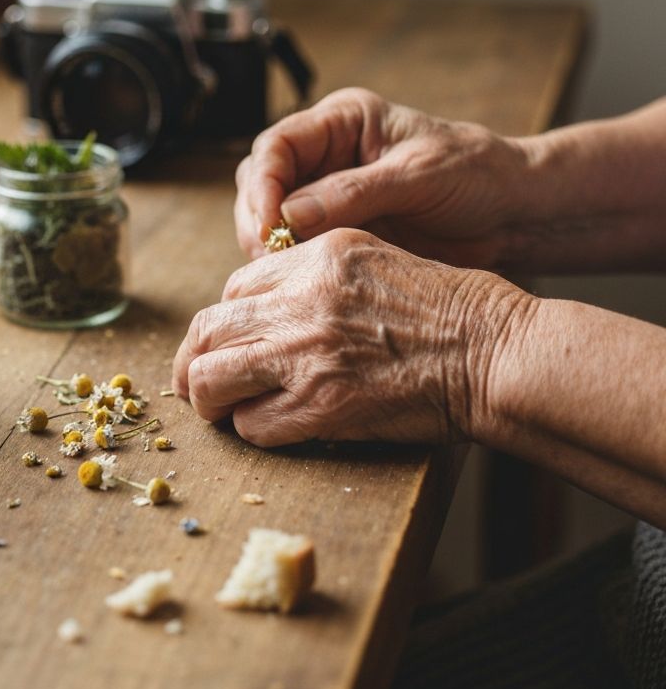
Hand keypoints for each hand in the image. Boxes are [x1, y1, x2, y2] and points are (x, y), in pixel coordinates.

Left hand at [173, 229, 527, 446]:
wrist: (494, 350)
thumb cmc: (449, 308)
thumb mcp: (376, 260)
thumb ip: (316, 274)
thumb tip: (268, 307)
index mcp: (316, 257)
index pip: (233, 289)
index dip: (223, 322)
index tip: (226, 343)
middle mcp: (302, 299)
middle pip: (207, 330)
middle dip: (194, 362)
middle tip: (197, 383)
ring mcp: (307, 353)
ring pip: (212, 379)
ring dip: (208, 400)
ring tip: (219, 411)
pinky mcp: (320, 405)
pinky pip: (253, 425)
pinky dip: (252, 431)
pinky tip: (269, 428)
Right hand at [234, 87, 530, 267]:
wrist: (512, 214)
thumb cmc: (477, 175)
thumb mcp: (419, 176)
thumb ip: (355, 193)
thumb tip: (288, 215)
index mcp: (343, 122)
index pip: (277, 146)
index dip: (264, 185)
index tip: (271, 224)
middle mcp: (326, 155)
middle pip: (261, 181)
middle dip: (258, 217)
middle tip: (270, 255)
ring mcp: (328, 195)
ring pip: (270, 216)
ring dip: (269, 244)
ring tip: (285, 271)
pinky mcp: (336, 231)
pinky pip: (296, 246)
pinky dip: (290, 263)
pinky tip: (300, 280)